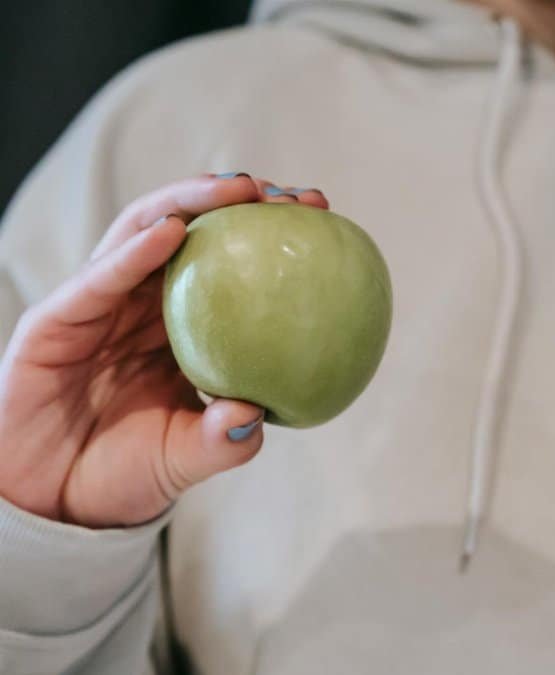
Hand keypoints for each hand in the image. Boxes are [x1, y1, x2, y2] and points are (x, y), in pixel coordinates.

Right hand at [0, 174, 327, 527]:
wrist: (52, 505)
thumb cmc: (123, 474)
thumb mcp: (186, 459)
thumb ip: (223, 440)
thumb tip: (255, 414)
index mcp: (177, 327)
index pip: (227, 264)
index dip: (269, 236)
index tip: (321, 218)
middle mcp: (139, 305)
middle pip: (189, 232)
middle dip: (237, 201)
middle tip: (289, 196)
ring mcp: (97, 307)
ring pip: (141, 234)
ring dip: (190, 203)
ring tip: (239, 188)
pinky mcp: (54, 321)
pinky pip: (98, 281)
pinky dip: (134, 252)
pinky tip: (170, 230)